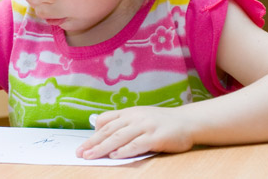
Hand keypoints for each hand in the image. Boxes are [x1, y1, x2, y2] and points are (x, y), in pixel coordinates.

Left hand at [76, 106, 193, 158]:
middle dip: (93, 142)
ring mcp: (145, 126)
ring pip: (119, 137)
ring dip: (103, 147)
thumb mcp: (140, 116)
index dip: (93, 133)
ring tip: (91, 156)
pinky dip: (125, 150)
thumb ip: (124, 123)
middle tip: (80, 152)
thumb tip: (103, 133)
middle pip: (109, 130)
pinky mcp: (156, 137)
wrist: (187, 122)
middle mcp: (135, 117)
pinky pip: (137, 144)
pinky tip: (115, 156)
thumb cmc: (161, 122)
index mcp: (129, 112)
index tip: (84, 144)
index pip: (106, 120)